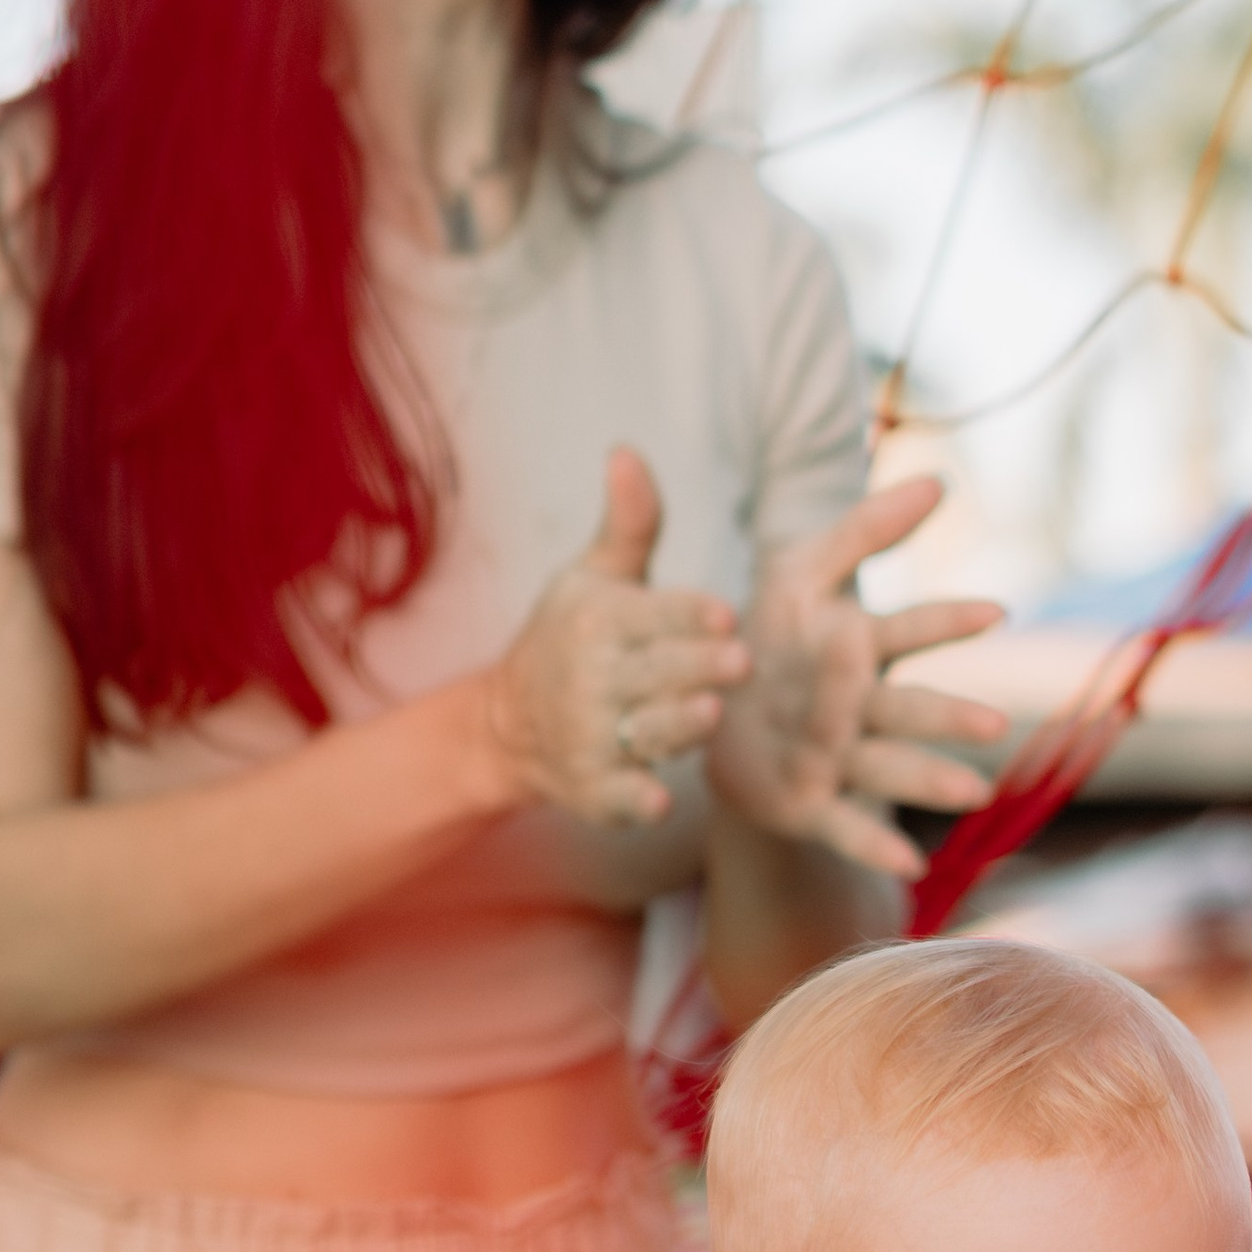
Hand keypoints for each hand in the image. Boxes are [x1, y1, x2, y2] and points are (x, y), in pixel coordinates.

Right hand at [483, 450, 752, 826]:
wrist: (509, 723)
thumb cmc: (572, 637)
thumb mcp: (594, 575)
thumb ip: (631, 522)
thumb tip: (628, 449)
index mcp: (596, 619)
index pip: (653, 613)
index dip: (689, 614)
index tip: (725, 613)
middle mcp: (590, 677)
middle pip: (657, 671)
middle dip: (699, 666)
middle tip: (742, 662)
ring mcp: (589, 736)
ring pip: (644, 730)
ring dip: (676, 725)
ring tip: (709, 714)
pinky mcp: (592, 788)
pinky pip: (617, 796)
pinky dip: (634, 801)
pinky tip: (658, 802)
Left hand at [706, 472, 1006, 879]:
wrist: (701, 711)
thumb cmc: (763, 634)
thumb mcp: (799, 569)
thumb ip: (864, 527)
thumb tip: (941, 481)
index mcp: (852, 649)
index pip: (906, 631)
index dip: (944, 620)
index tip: (993, 611)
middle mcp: (852, 708)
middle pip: (904, 708)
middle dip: (945, 715)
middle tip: (992, 721)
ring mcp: (832, 759)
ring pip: (885, 767)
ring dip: (928, 778)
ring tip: (975, 792)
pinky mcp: (804, 805)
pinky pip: (841, 826)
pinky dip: (874, 844)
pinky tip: (912, 865)